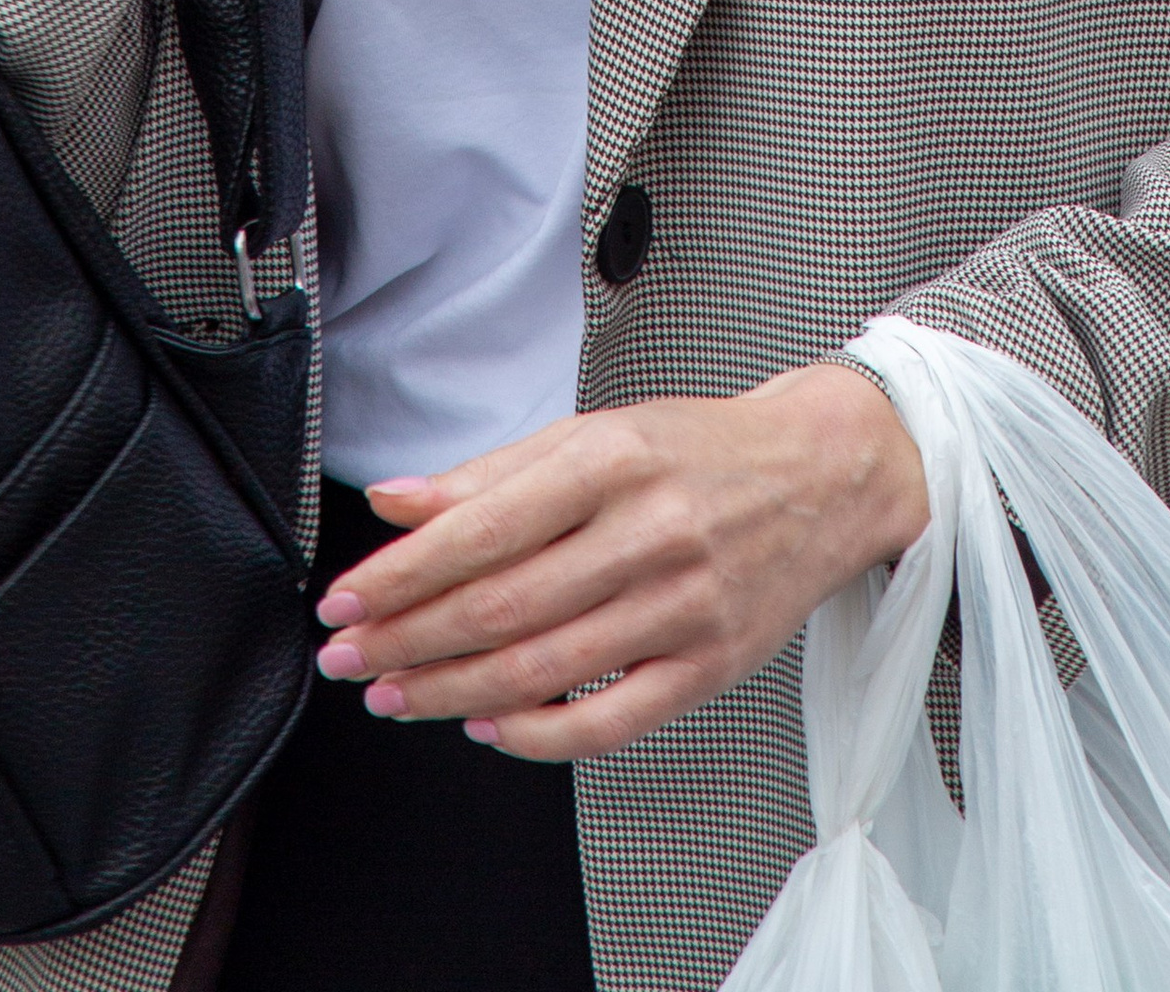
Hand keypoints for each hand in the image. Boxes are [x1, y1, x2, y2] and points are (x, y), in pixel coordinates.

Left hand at [309, 363, 927, 756]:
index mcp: (612, 460)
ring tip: (396, 695)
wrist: (823, 477)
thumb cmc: (700, 453)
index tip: (345, 598)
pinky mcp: (710, 666)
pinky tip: (490, 727)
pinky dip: (540, 735)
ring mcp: (684, 606)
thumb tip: (398, 502)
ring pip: (545, 669)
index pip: (484, 527)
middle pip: (504, 606)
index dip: (402, 573)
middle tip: (350, 657)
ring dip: (453, 692)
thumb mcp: (596, 434)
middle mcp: (649, 532)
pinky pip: (611, 721)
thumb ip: (491, 474)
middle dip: (409, 640)